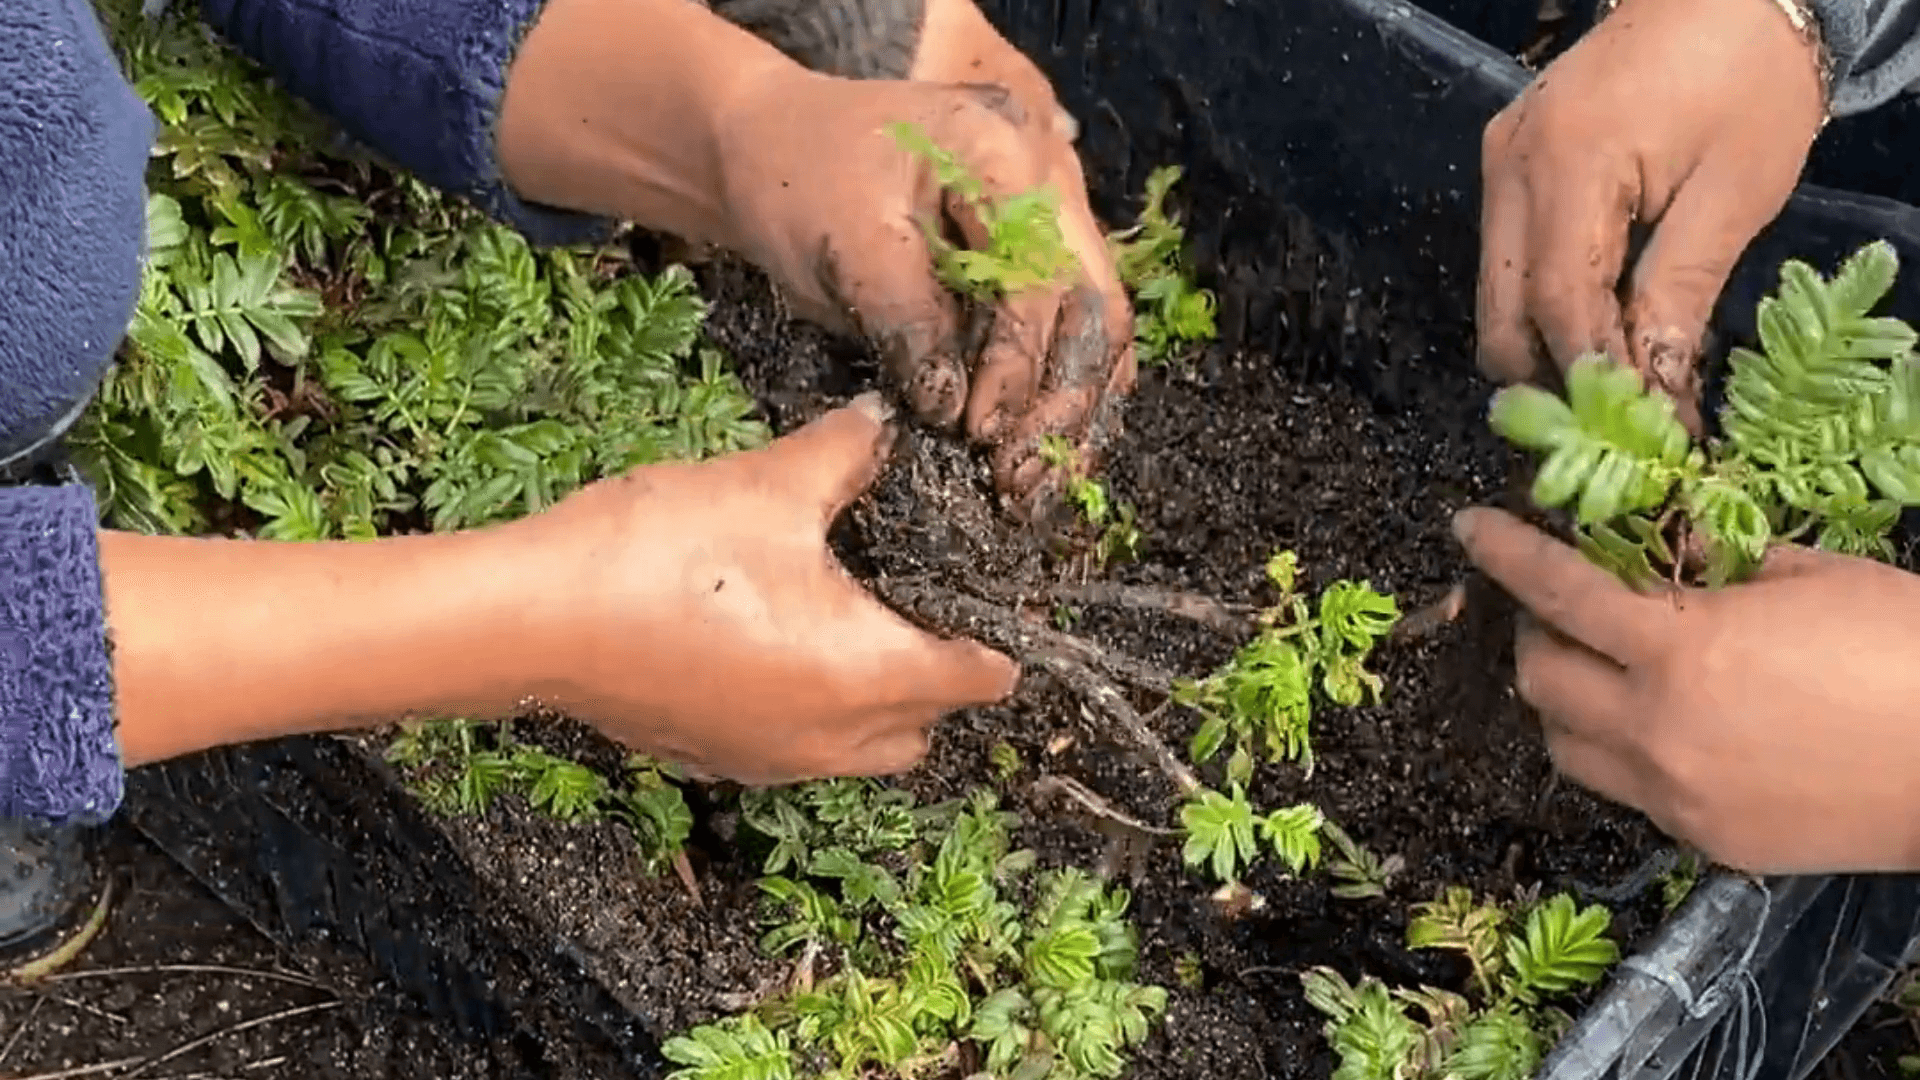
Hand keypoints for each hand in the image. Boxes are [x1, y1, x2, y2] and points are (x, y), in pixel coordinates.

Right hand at [102, 394, 1013, 781]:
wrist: (528, 620)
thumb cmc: (660, 555)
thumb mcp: (768, 484)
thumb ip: (846, 452)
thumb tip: (885, 418)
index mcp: (867, 675)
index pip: (980, 677)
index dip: (1001, 633)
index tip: (998, 590)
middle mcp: (830, 738)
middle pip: (926, 724)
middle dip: (937, 671)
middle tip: (916, 593)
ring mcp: (767, 758)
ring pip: (861, 746)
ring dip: (874, 697)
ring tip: (845, 615)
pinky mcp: (712, 757)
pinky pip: (794, 747)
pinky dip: (808, 710)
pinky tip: (770, 642)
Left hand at [711, 70, 1131, 508]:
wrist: (775, 149)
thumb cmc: (802, 182)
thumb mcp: (844, 243)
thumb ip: (905, 318)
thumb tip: (951, 408)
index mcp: (1006, 155)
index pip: (1044, 276)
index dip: (1019, 362)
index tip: (979, 430)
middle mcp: (1050, 187)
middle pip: (1093, 308)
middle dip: (1060, 404)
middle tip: (1017, 480)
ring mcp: (1051, 228)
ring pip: (1096, 333)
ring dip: (1069, 417)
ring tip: (1030, 488)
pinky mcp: (1033, 270)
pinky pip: (1067, 341)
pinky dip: (1055, 402)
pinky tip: (1037, 458)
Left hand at [1453, 506, 1919, 873]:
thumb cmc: (1908, 651)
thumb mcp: (1813, 576)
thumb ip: (1721, 565)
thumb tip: (1669, 548)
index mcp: (1681, 650)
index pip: (1557, 592)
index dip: (1505, 554)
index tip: (1469, 529)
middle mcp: (1658, 730)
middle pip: (1539, 681)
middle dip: (1535, 634)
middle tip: (1561, 609)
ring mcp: (1677, 797)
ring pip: (1566, 748)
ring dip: (1566, 702)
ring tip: (1603, 670)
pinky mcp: (1706, 845)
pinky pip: (1628, 792)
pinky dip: (1624, 753)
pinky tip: (1667, 726)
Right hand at [1477, 0, 1825, 429]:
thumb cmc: (1747, 81)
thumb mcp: (1735, 194)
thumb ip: (1681, 293)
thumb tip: (1657, 392)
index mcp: (1570, 163)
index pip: (1559, 302)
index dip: (1593, 375)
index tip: (1638, 430)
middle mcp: (1511, 166)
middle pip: (1502, 312)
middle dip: (1552, 378)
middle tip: (1616, 426)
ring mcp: (1499, 164)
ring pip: (1496, 294)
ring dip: (1546, 347)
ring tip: (1614, 381)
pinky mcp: (1506, 165)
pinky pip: (1508, 259)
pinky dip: (1545, 304)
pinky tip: (1597, 325)